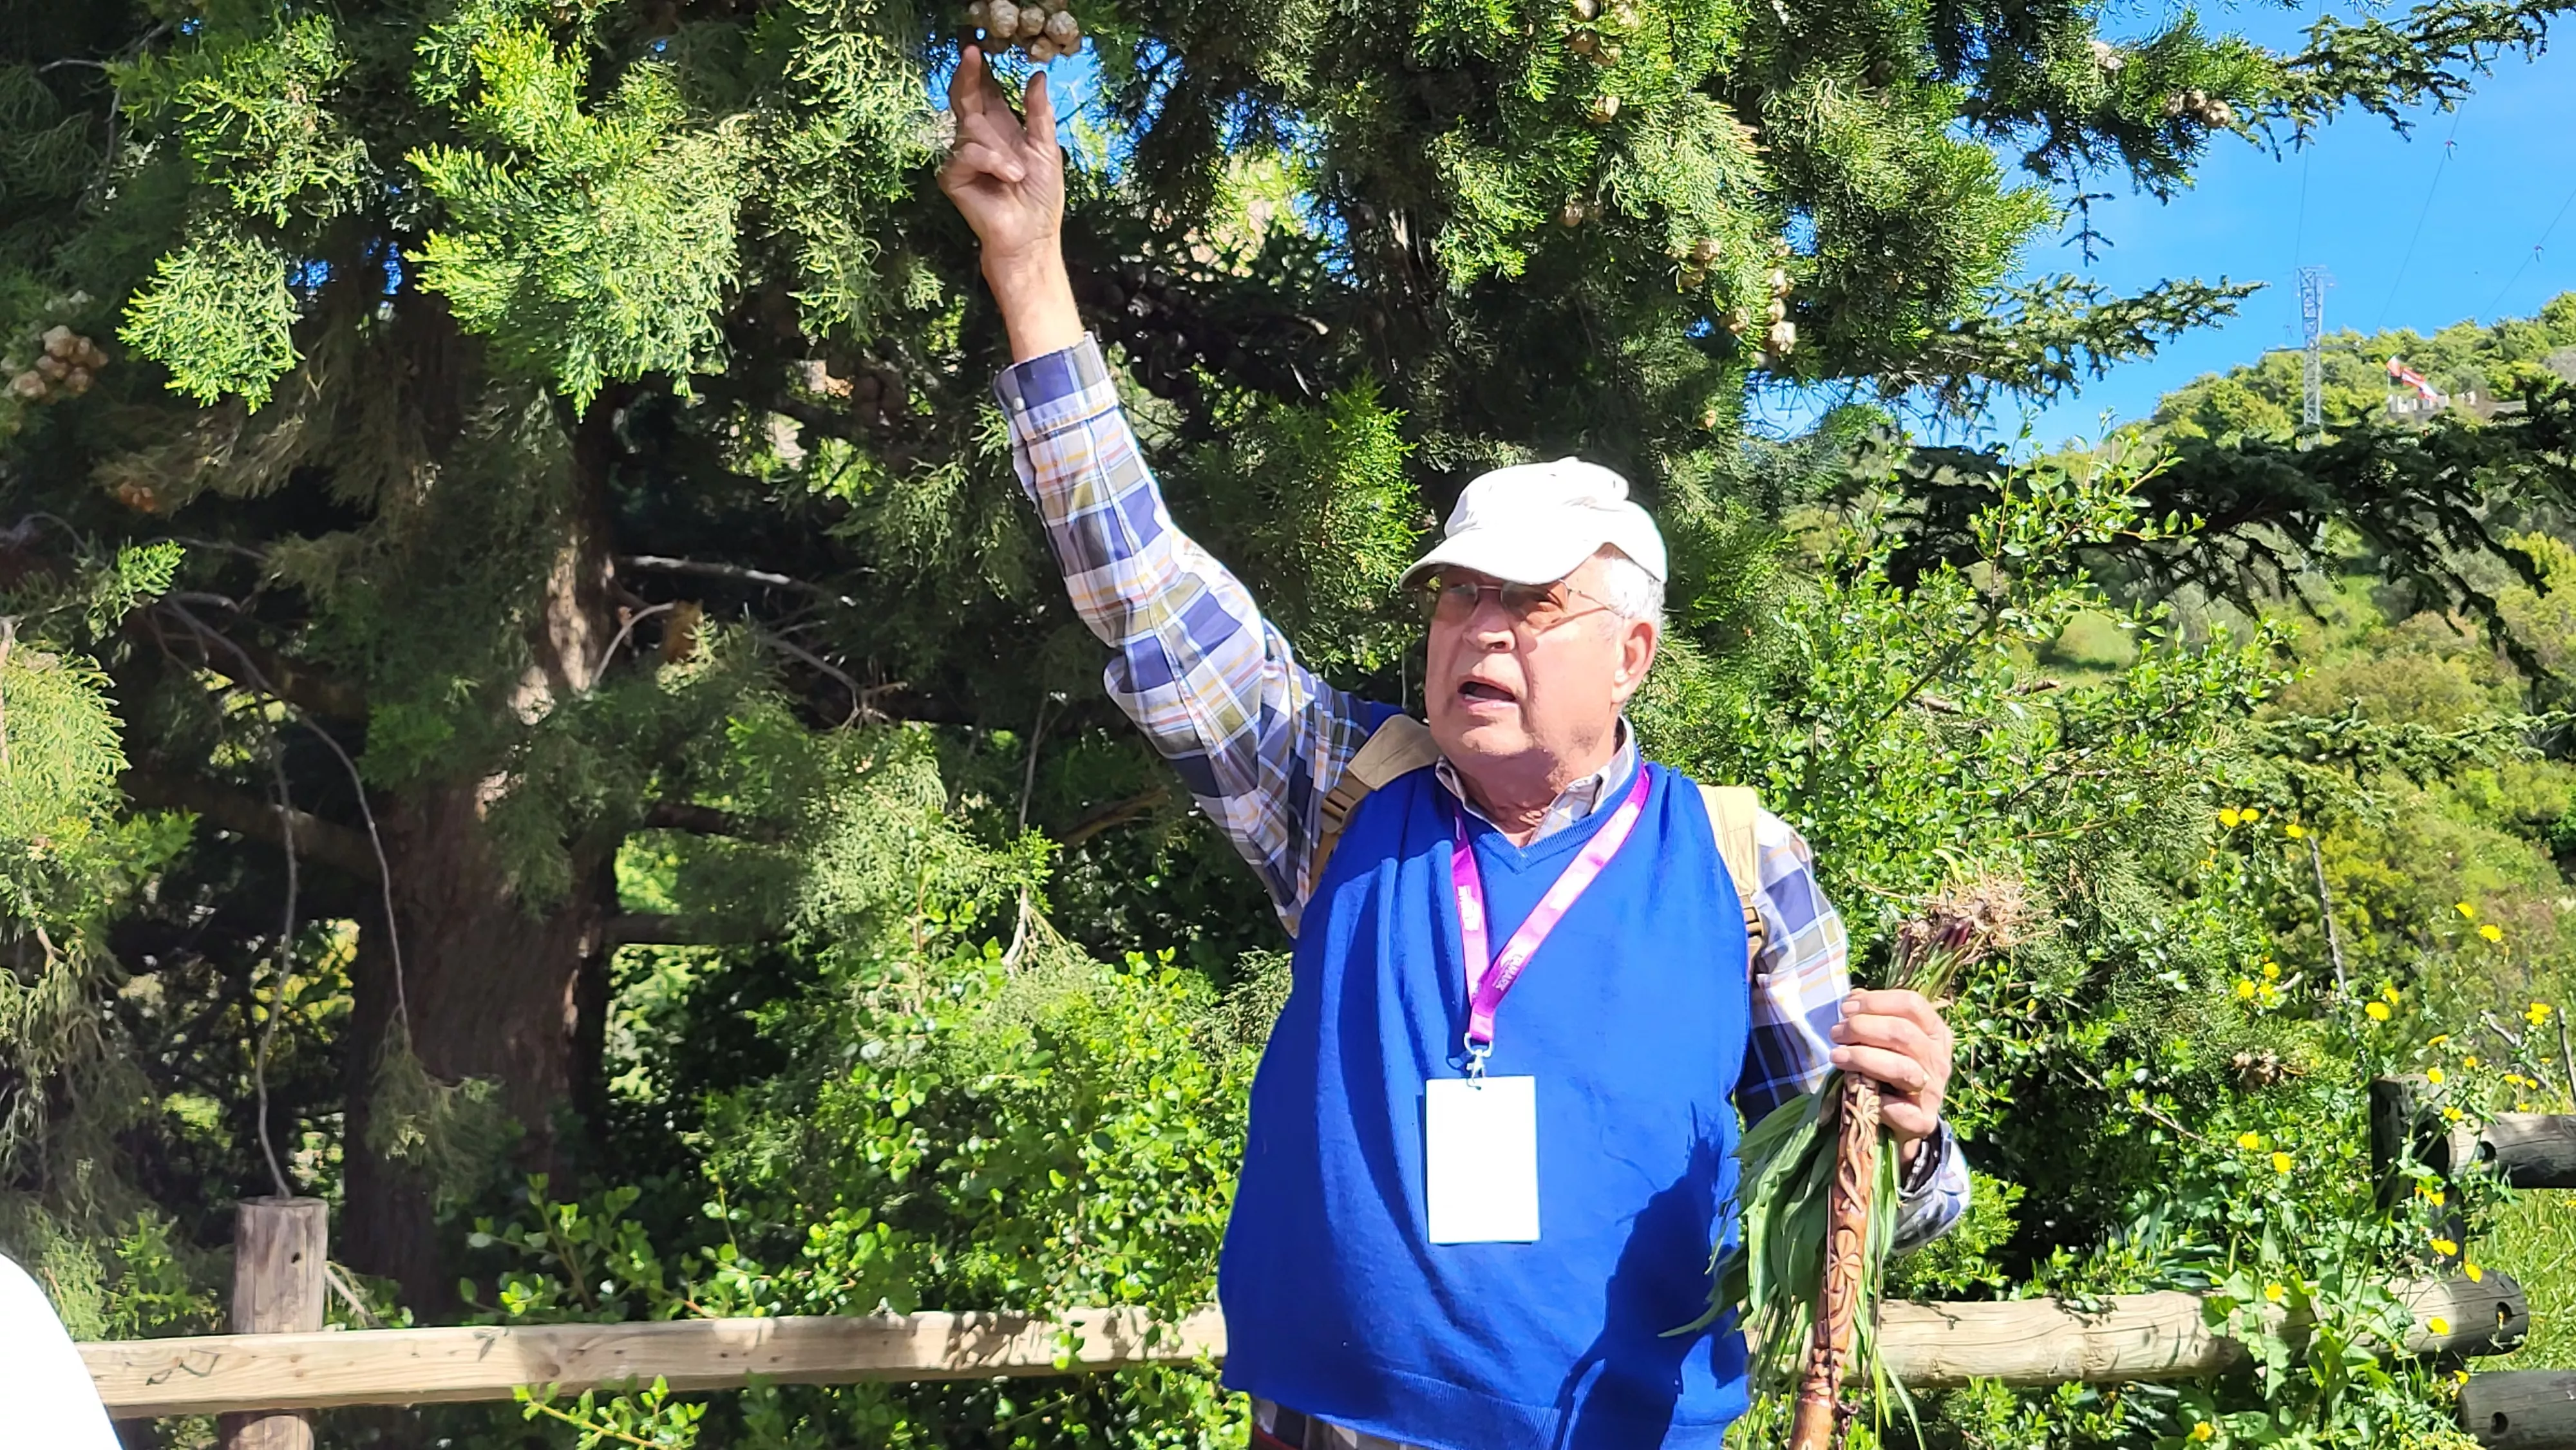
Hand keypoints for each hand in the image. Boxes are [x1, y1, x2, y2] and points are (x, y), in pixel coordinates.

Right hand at [939, 47, 1079, 357]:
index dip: (979, 72)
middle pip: (965, 99)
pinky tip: (1006, 178)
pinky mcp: (952, 178)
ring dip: (1000, 150)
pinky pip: (966, 154)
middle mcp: (977, 141)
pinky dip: (990, 163)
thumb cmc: (1041, 199)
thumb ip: (1038, 113)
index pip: (984, 93)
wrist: (1032, 236)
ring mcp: (963, 159)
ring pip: (972, 129)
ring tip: (1017, 174)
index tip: (976, 48)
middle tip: (971, 53)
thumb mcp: (1047, 149)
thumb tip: (1038, 76)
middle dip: (969, 76)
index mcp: (999, 131)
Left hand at [1827, 988, 1952, 1170]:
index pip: (1913, 1005)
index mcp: (1935, 1032)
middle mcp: (1938, 1059)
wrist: (1908, 1119)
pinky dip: (1881, 1103)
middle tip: (1836, 1033)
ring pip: (1901, 1068)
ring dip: (1863, 1058)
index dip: (1877, 1002)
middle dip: (1863, 1028)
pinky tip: (1861, 1096)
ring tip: (1836, 1056)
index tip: (1846, 1008)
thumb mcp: (1889, 1040)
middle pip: (1903, 1034)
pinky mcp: (1923, 1120)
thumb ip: (1876, 1017)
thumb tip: (1855, 997)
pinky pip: (1903, 1111)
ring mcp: (1933, 1091)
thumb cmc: (1893, 1069)